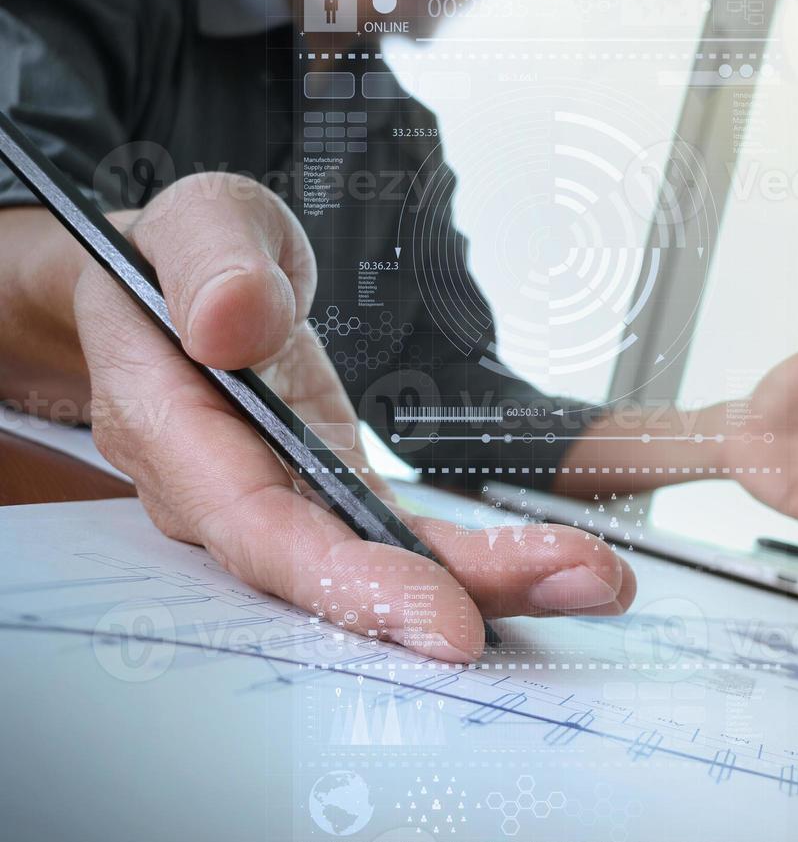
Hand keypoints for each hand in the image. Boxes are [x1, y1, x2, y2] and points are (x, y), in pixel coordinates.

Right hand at [74, 174, 634, 661]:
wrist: (155, 296)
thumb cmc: (174, 259)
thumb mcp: (197, 223)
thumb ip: (212, 262)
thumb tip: (232, 322)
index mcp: (176, 428)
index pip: (261, 529)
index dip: (352, 584)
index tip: (446, 618)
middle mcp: (228, 493)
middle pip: (342, 571)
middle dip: (465, 589)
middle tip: (581, 584)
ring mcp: (287, 504)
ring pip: (385, 565)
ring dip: (495, 581)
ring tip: (598, 578)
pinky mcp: (334, 496)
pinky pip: (405, 541)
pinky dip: (480, 559)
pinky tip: (557, 564)